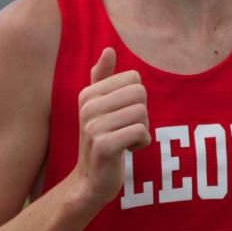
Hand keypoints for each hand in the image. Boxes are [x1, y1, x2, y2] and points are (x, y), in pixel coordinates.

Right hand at [75, 47, 149, 204]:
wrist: (91, 181)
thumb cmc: (101, 139)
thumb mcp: (99, 107)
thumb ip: (103, 78)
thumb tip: (109, 49)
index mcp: (88, 93)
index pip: (134, 79)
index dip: (136, 99)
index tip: (121, 116)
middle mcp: (88, 107)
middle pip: (140, 94)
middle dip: (142, 114)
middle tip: (126, 129)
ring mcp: (94, 126)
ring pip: (142, 114)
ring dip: (142, 130)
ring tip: (125, 140)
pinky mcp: (104, 146)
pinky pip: (141, 132)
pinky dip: (141, 143)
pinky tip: (127, 151)